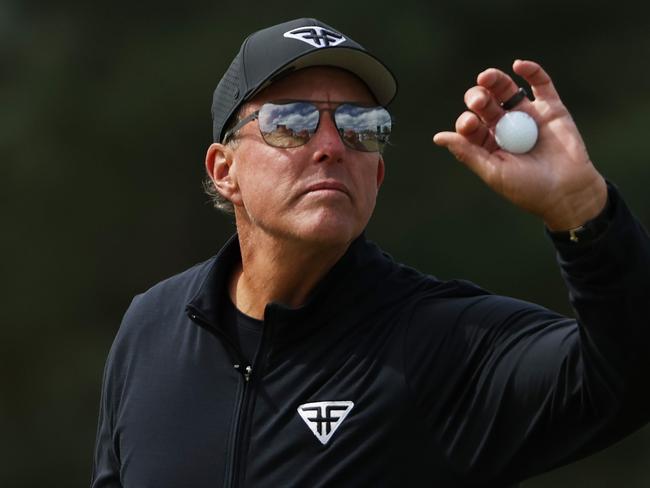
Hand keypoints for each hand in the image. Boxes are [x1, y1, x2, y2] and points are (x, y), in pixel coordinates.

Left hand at [433, 59, 606, 230]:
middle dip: (478, 98)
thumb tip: (437, 137)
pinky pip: (540, 84)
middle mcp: (504, 126)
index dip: (466, 121)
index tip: (470, 124)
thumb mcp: (493, 172)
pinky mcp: (551, 108)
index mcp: (487, 143)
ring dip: (495, 81)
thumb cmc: (528, 188)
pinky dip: (531, 71)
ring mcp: (527, 115)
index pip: (470, 125)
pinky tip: (519, 65)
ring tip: (487, 77)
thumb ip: (468, 153)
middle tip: (480, 102)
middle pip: (484, 104)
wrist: (568, 192)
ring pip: (506, 90)